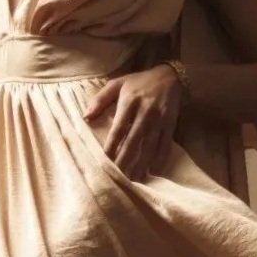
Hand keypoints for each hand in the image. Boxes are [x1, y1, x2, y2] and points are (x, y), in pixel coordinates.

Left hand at [81, 64, 182, 181]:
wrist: (170, 76)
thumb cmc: (139, 82)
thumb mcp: (117, 83)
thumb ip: (100, 99)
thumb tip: (86, 117)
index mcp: (129, 102)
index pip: (118, 129)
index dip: (112, 146)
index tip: (104, 161)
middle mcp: (145, 112)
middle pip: (133, 141)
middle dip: (125, 161)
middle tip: (118, 178)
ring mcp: (159, 120)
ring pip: (149, 146)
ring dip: (141, 164)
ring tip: (134, 180)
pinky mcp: (171, 125)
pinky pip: (165, 145)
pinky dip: (160, 159)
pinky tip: (154, 171)